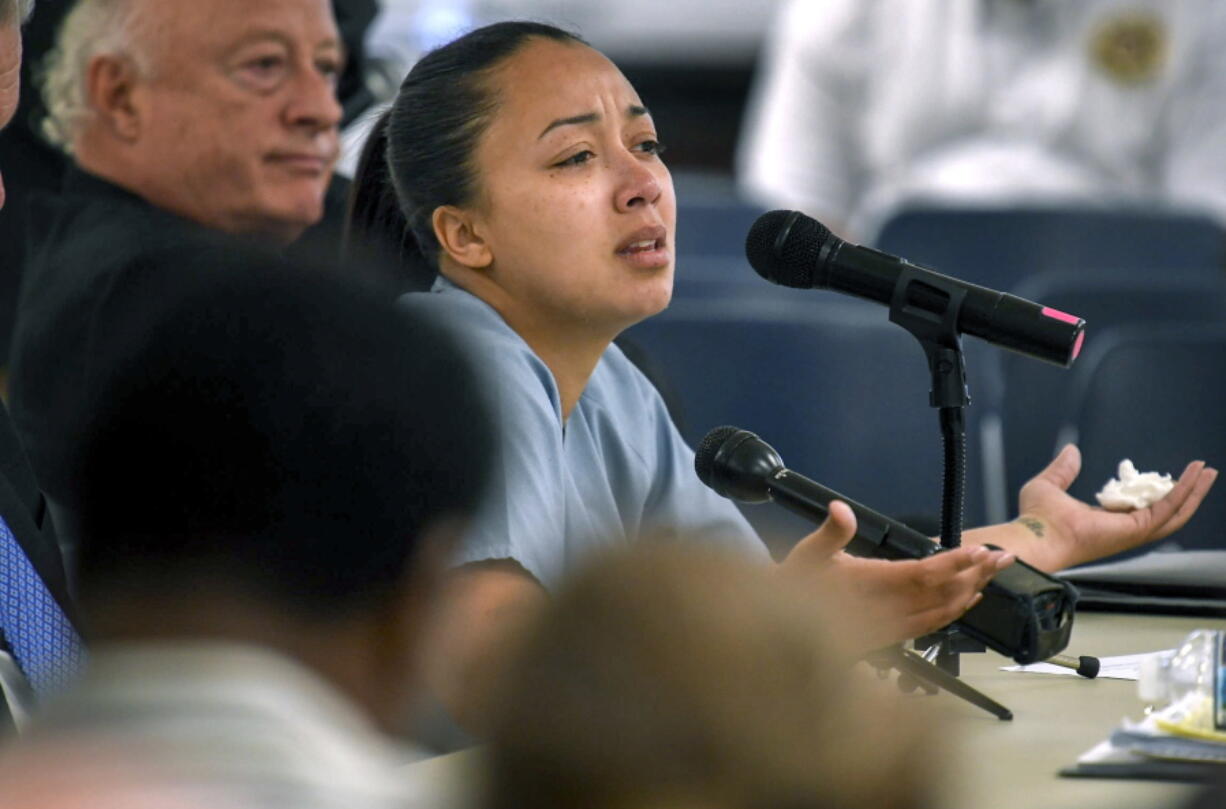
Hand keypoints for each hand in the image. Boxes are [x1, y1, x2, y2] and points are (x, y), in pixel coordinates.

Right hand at [780, 502, 1014, 651]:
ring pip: (941, 612)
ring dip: (971, 592)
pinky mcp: (890, 638)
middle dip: (975, 575)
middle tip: (1002, 557)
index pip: (921, 574)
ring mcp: (890, 628)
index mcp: (869, 586)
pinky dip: (954, 612)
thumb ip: (830, 533)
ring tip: (993, 573)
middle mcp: (885, 611)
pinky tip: (968, 601)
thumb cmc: (792, 589)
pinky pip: (931, 626)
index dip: (953, 563)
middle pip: (942, 595)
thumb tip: (841, 509)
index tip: (978, 551)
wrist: (781, 632)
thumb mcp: (805, 555)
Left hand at [1012, 445, 1217, 570]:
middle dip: (1186, 493)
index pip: (1138, 507)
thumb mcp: (1048, 484)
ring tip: (1207, 472)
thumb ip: (1062, 469)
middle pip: (1165, 512)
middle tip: (1202, 473)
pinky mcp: (1136, 529)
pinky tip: (1194, 475)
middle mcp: (1122, 529)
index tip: (1162, 475)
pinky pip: (1167, 508)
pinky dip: (1184, 491)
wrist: (1035, 534)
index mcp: (1105, 521)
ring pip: (1174, 512)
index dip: (1153, 491)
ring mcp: (1131, 532)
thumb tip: (1071, 451)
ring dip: (1193, 492)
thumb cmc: (1036, 518)